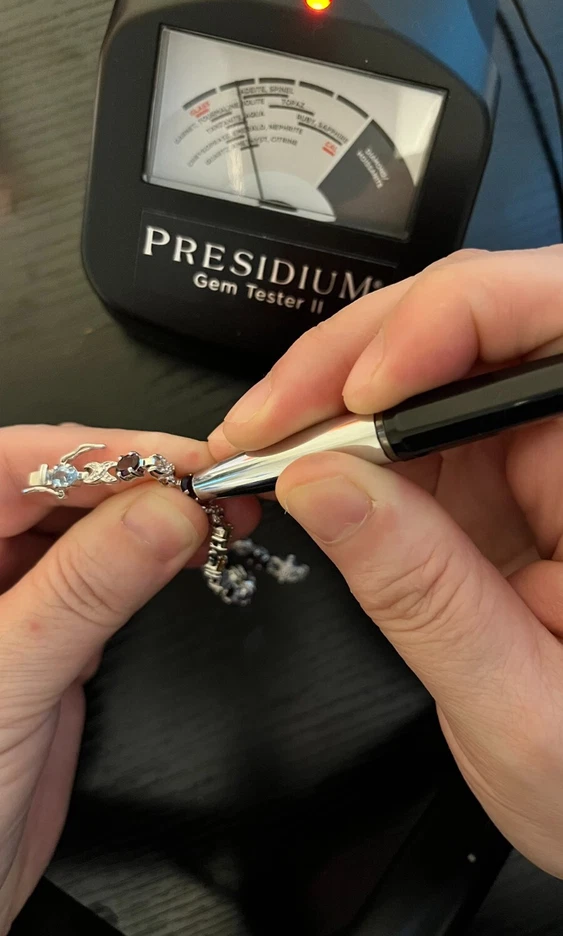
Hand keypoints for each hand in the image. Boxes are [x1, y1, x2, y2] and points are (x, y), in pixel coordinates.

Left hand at [0, 425, 258, 931]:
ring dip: (154, 516)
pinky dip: (152, 561)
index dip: (108, 451)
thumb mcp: (11, 676)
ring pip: (90, 526)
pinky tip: (184, 556)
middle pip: (61, 485)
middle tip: (215, 487)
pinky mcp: (54, 636)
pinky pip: (106, 575)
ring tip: (214, 514)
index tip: (186, 461)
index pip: (19, 463)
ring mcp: (16, 598)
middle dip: (141, 478)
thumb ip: (86, 588)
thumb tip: (165, 510)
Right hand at [209, 245, 562, 876]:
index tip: (360, 392)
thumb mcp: (516, 703)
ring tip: (262, 443)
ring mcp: (530, 456)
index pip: (551, 320)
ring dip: (331, 393)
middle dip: (356, 356)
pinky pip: (403, 426)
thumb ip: (422, 589)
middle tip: (269, 419)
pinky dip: (336, 436)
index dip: (451, 320)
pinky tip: (294, 461)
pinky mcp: (487, 479)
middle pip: (473, 324)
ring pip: (424, 363)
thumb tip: (319, 483)